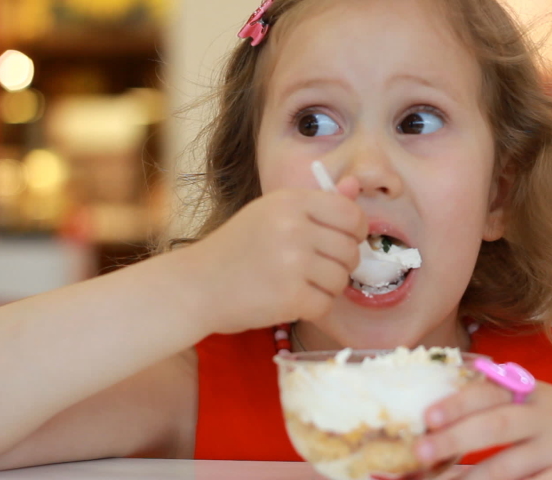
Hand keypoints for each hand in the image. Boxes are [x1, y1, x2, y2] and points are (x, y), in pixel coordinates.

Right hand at [182, 177, 366, 334]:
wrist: (195, 285)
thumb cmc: (237, 249)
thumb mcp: (272, 213)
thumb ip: (316, 203)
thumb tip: (353, 186)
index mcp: (291, 202)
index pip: (350, 213)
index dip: (355, 231)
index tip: (344, 241)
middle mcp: (294, 228)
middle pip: (350, 250)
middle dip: (341, 264)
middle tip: (315, 269)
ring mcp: (292, 263)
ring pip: (341, 279)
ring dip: (326, 288)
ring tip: (299, 284)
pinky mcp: (290, 297)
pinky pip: (326, 304)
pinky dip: (313, 308)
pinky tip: (291, 300)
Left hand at [415, 381, 551, 479]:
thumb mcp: (540, 400)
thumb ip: (499, 399)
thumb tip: (438, 412)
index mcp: (532, 393)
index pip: (490, 393)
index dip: (458, 403)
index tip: (428, 416)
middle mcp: (547, 418)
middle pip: (498, 426)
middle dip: (456, 440)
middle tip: (420, 452)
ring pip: (512, 469)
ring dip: (474, 479)